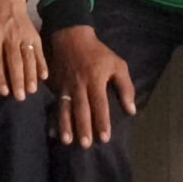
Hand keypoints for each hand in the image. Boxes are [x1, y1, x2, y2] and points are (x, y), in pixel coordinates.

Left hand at [0, 0, 45, 99]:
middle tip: (20, 97)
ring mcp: (23, 34)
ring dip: (30, 75)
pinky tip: (44, 76)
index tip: (4, 91)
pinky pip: (38, 51)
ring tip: (31, 90)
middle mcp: (9, 35)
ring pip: (28, 57)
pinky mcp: (33, 34)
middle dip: (18, 80)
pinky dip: (42, 64)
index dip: (0, 76)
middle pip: (15, 60)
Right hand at [48, 25, 136, 147]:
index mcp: (96, 79)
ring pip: (65, 108)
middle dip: (83, 127)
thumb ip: (125, 87)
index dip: (102, 120)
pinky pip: (55, 104)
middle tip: (85, 144)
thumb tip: (131, 110)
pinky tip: (52, 131)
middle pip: (81, 108)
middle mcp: (80, 84)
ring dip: (66, 125)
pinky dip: (53, 118)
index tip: (105, 138)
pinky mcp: (57, 86)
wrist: (71, 36)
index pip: (99, 103)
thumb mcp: (117, 64)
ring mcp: (66, 86)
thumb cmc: (98, 53)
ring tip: (67, 141)